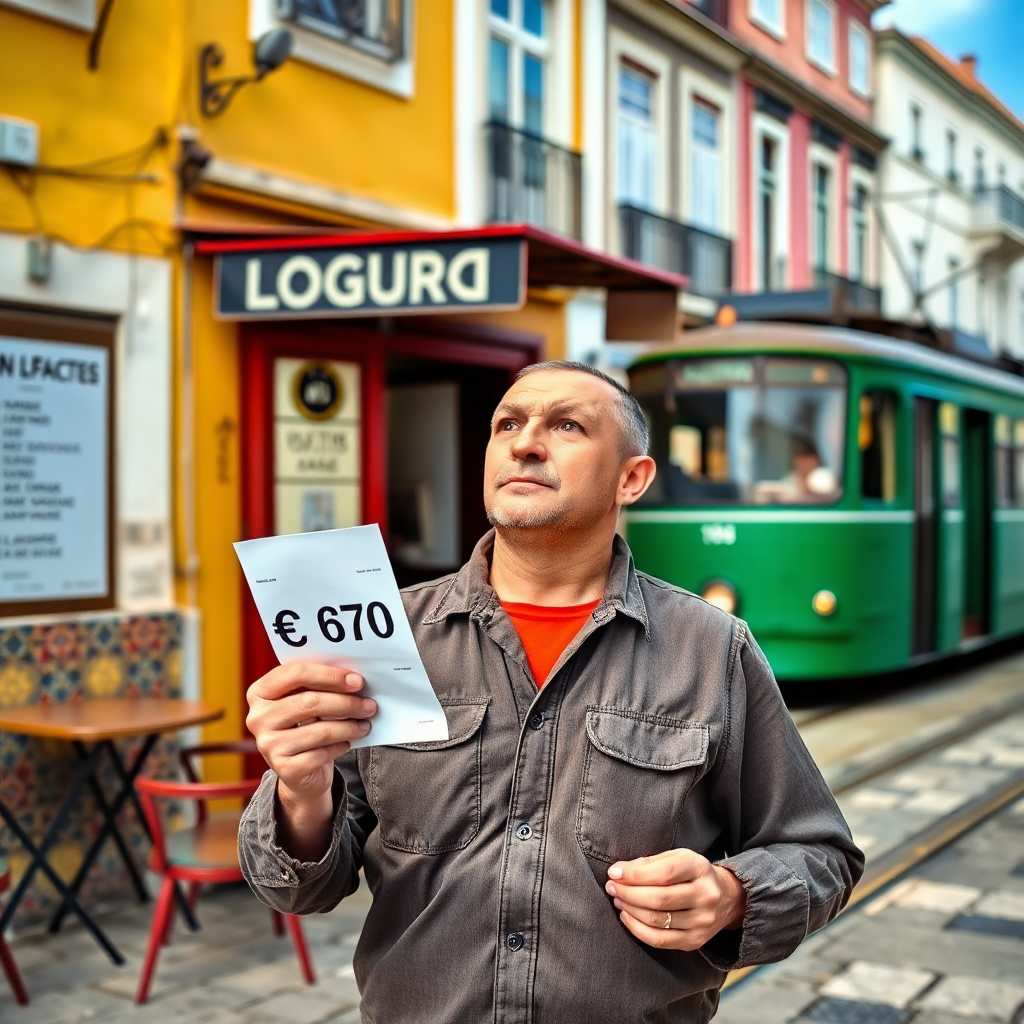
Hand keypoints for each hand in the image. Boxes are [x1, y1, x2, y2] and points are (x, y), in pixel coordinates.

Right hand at [246, 663, 376, 805]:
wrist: (298, 770)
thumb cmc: (305, 725)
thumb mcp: (305, 700)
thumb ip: (319, 686)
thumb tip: (354, 680)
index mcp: (260, 692)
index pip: (295, 673)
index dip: (330, 675)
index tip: (356, 681)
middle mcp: (258, 718)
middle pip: (310, 702)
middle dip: (346, 702)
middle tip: (369, 705)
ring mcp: (269, 745)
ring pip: (320, 730)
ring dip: (350, 726)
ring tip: (365, 724)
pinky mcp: (285, 769)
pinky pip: (322, 753)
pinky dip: (341, 746)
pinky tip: (348, 742)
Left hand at [605, 849, 745, 950]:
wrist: (726, 898)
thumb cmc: (691, 874)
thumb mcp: (676, 858)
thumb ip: (648, 863)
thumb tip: (618, 872)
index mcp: (699, 868)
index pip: (664, 872)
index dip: (635, 874)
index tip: (614, 873)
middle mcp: (706, 895)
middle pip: (659, 899)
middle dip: (628, 893)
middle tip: (611, 887)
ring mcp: (703, 921)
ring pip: (657, 920)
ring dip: (630, 909)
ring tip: (618, 899)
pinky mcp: (695, 941)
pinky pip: (660, 940)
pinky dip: (637, 929)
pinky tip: (627, 917)